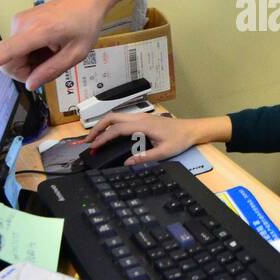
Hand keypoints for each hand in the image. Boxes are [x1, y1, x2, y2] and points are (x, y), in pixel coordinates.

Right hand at [0, 0, 104, 90]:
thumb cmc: (85, 25)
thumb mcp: (77, 53)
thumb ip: (52, 70)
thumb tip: (29, 85)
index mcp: (38, 32)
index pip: (8, 51)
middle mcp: (22, 25)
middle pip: (10, 61)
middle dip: (26, 71)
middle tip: (51, 65)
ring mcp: (18, 22)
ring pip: (13, 56)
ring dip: (31, 62)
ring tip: (52, 51)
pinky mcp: (18, 22)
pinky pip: (17, 47)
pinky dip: (30, 53)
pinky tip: (47, 46)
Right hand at [83, 112, 201, 164]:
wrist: (191, 129)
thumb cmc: (179, 140)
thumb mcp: (164, 152)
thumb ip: (144, 158)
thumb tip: (127, 163)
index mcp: (143, 125)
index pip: (117, 129)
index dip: (103, 138)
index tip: (93, 147)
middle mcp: (139, 117)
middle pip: (112, 117)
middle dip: (97, 128)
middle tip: (88, 142)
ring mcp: (141, 116)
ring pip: (116, 116)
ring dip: (103, 125)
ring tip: (94, 138)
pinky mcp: (142, 119)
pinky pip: (122, 118)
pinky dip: (111, 125)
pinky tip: (108, 134)